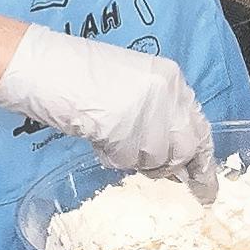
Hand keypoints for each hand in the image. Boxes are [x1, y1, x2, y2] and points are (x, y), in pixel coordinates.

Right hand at [0, 28, 222, 178]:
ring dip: (135, 159)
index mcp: (170, 78)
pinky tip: (99, 137)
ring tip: (110, 138)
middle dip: (170, 165)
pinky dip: (113, 157)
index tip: (203, 182)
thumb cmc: (78, 74)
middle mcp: (166, 92)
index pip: (199, 125)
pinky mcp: (126, 127)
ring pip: (156, 157)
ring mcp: (147, 109)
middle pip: (185, 147)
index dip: (201, 158)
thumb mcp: (130, 86)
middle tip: (159, 176)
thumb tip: (169, 148)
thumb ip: (155, 111)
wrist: (45, 67)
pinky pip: (128, 160)